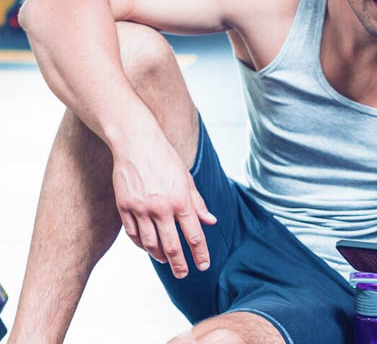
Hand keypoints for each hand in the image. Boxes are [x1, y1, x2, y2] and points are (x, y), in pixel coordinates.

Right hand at [112, 128, 215, 278]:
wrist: (136, 143)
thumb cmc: (166, 159)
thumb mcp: (187, 179)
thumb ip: (198, 203)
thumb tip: (211, 222)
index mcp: (181, 201)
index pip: (194, 235)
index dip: (200, 253)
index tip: (203, 265)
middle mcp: (161, 208)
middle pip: (172, 246)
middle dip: (180, 264)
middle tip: (184, 274)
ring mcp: (140, 209)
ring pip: (150, 244)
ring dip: (159, 256)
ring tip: (166, 262)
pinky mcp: (124, 207)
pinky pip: (133, 234)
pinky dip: (141, 244)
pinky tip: (148, 247)